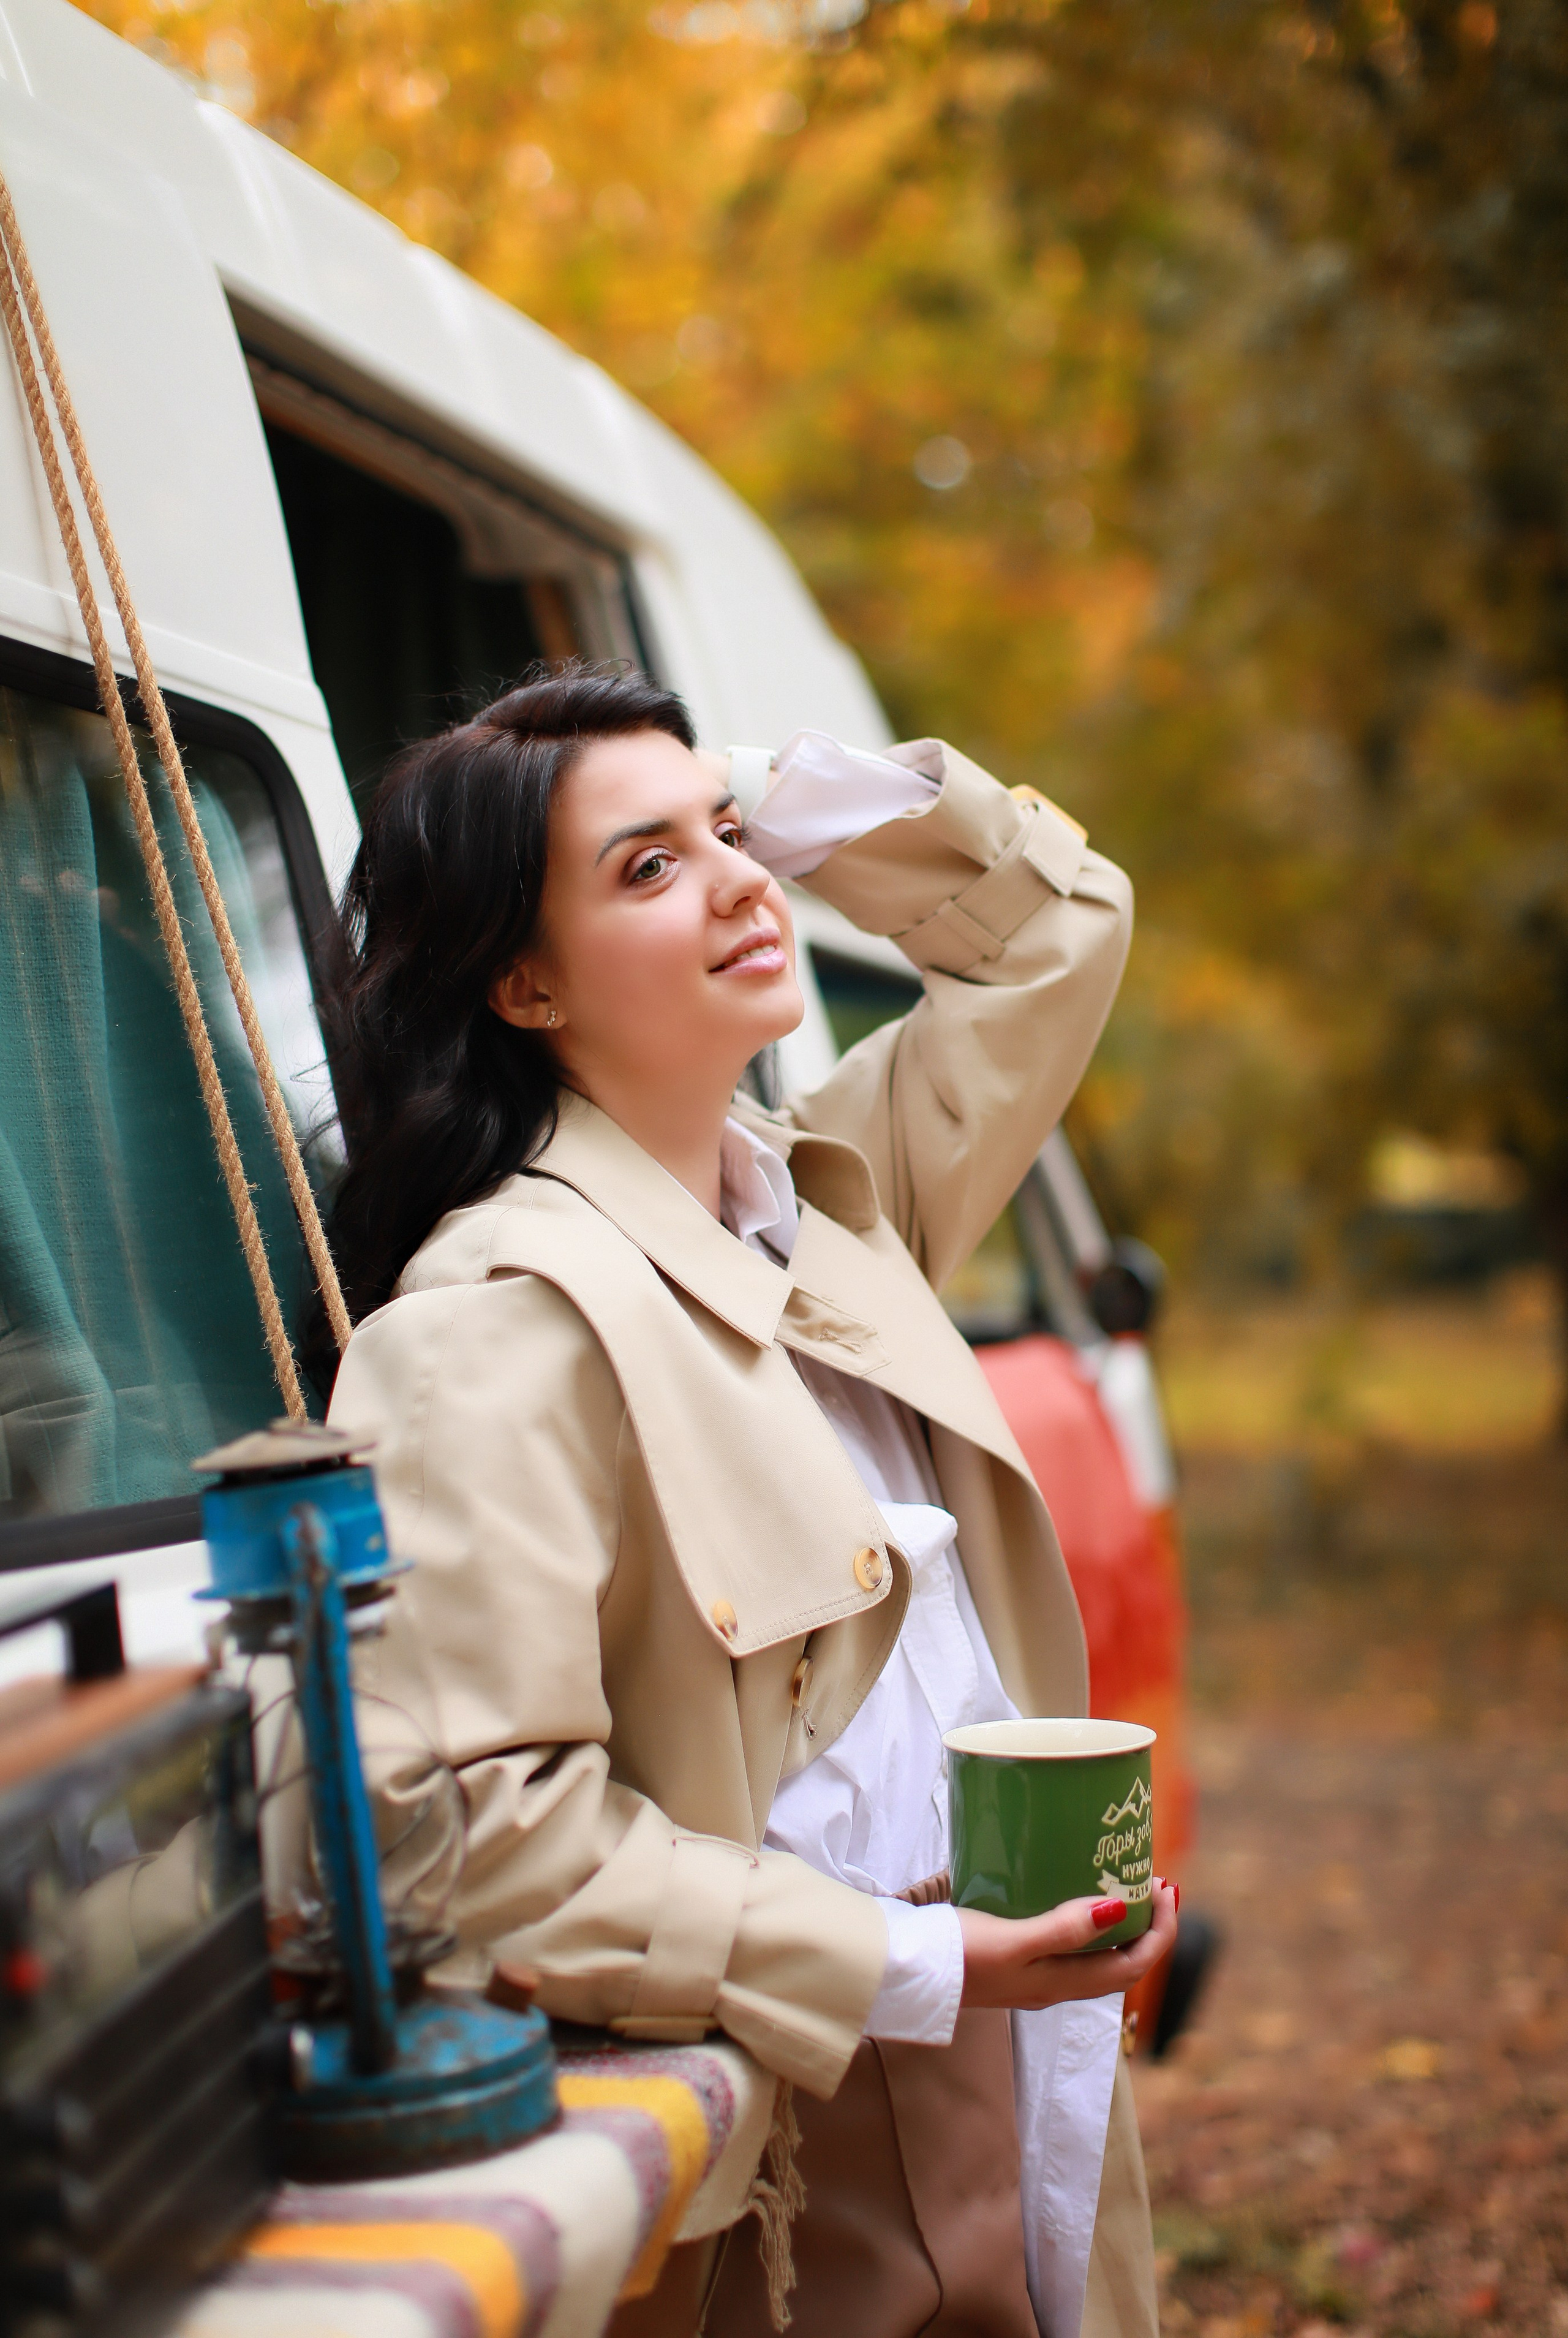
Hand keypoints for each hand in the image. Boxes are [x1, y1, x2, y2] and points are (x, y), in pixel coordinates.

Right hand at [958, 1878, 1177, 2011]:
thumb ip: (1064, 1929)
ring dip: (1120, 1925)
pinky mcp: (1015, 1959)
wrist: (907, 1974)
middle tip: (1153, 1881)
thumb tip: (1118, 1909)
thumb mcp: (1013, 1941)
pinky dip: (1087, 1923)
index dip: (1160, 1932)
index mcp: (1061, 1984)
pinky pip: (1069, 1947)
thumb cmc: (957, 1955)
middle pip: (1121, 1963)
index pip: (1133, 1965)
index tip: (1167, 1889)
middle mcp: (1054, 1984)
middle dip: (1147, 1926)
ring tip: (1123, 1886)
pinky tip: (1072, 1897)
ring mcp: (1034, 1975)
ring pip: (1096, 1956)